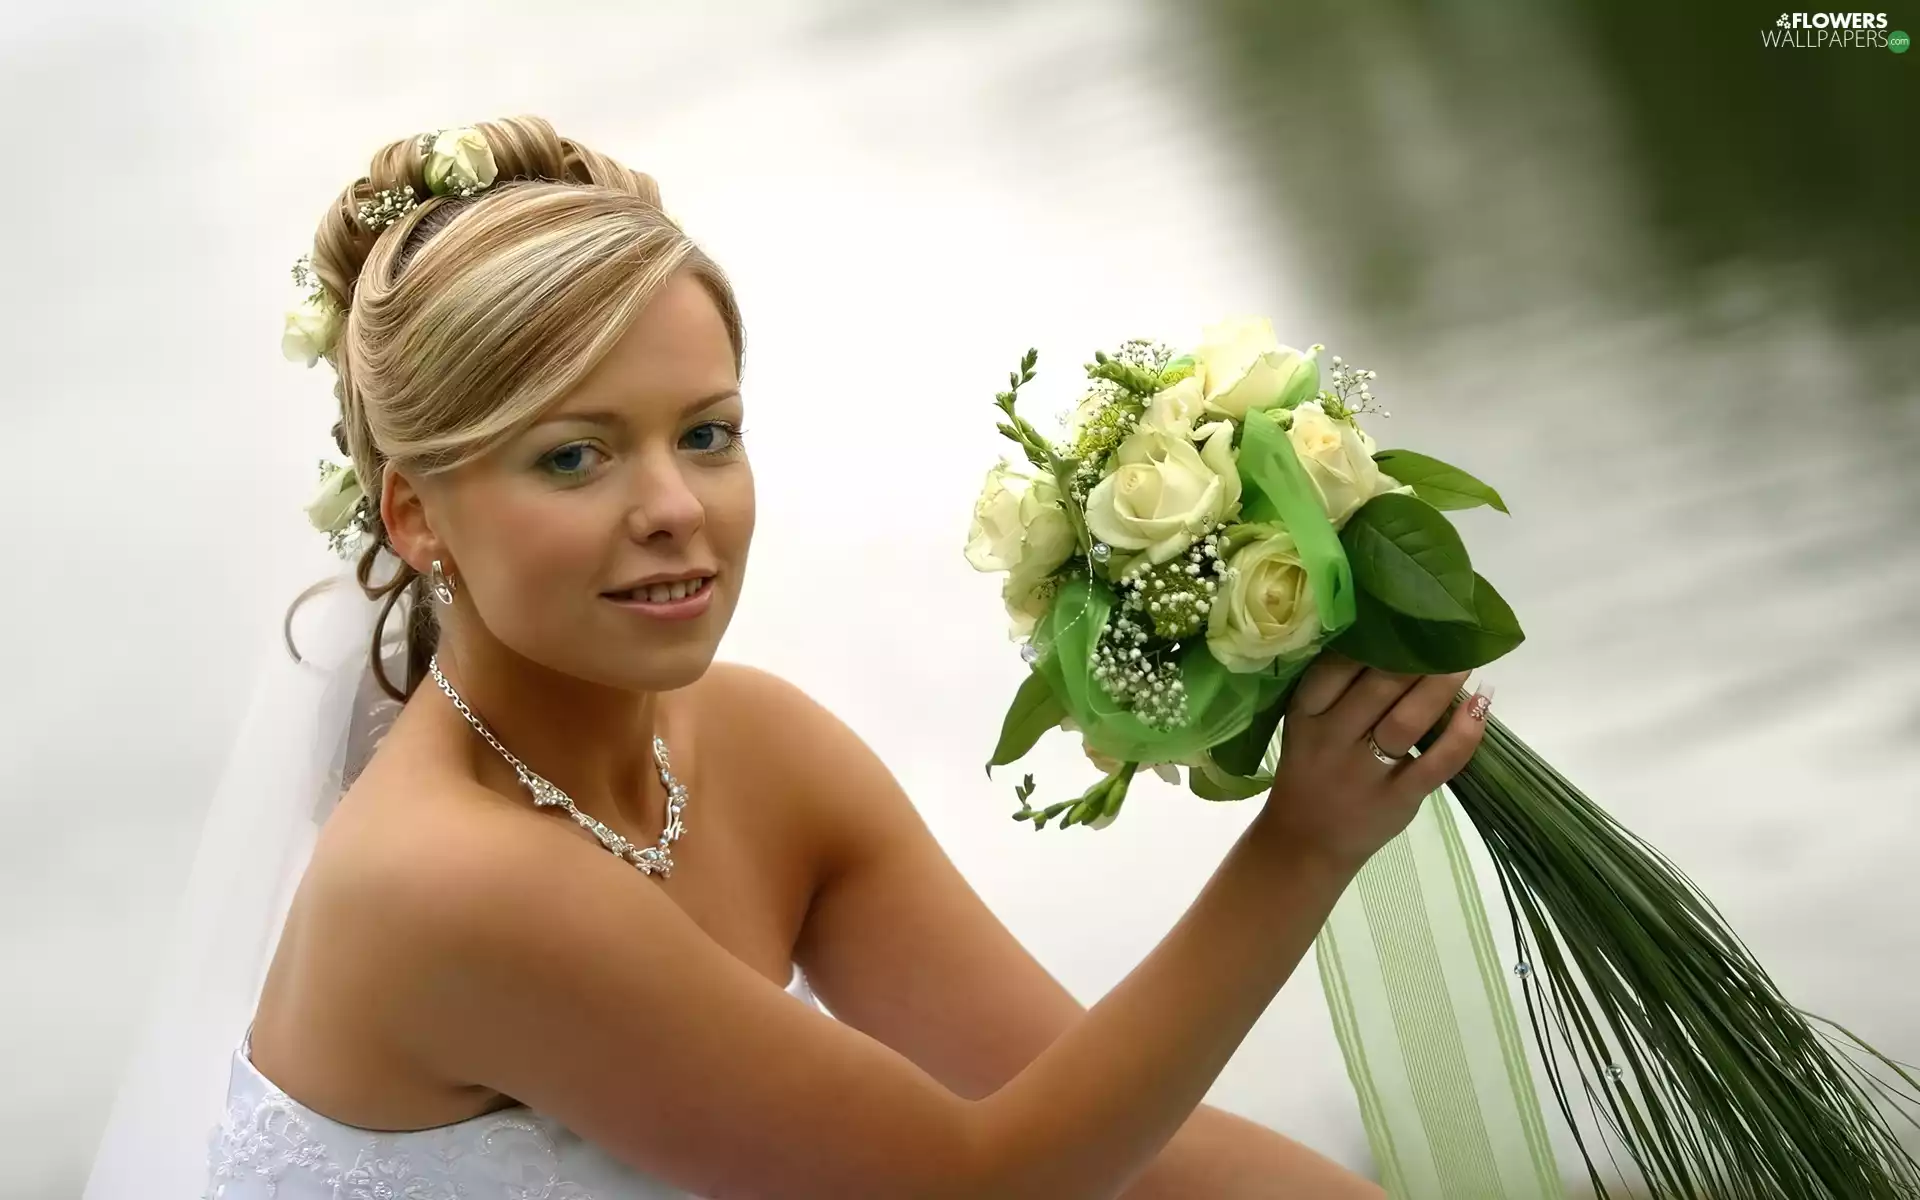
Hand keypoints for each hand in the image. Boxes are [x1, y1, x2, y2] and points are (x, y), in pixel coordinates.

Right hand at [1254, 652, 1490, 875]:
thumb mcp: (1305, 725)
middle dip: (1418, 655)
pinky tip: (1481, 706)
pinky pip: (1438, 763)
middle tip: (1446, 631)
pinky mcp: (1398, 799)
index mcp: (1305, 714)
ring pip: (1409, 720)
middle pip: (1379, 687)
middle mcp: (1332, 740)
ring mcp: (1366, 773)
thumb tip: (1391, 635)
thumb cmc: (1310, 770)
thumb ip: (1336, 689)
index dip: (1374, 637)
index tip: (1403, 615)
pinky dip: (1465, 734)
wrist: (1305, 844)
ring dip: (1441, 685)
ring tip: (1465, 661)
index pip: (1338, 665)